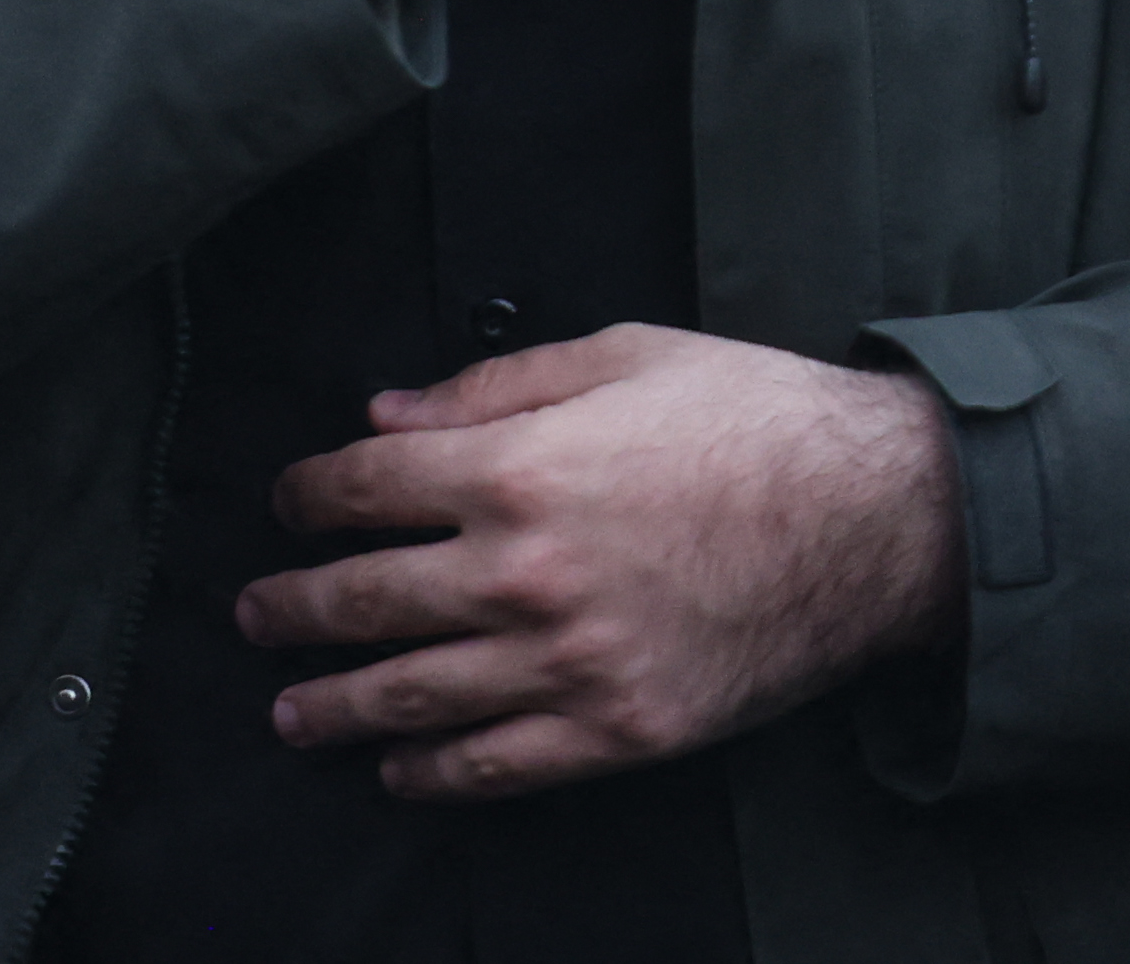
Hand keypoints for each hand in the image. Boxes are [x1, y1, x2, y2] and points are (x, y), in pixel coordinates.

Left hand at [246, 330, 958, 793]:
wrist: (876, 515)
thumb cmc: (754, 417)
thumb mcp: (622, 356)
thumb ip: (494, 386)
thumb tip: (389, 415)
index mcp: (516, 468)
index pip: (366, 488)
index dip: (310, 496)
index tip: (288, 505)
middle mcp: (524, 573)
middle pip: (366, 601)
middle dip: (293, 608)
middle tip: (254, 615)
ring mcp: (569, 662)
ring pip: (413, 697)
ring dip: (336, 705)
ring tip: (292, 710)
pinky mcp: (619, 728)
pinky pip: (499, 765)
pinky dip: (433, 773)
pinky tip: (399, 769)